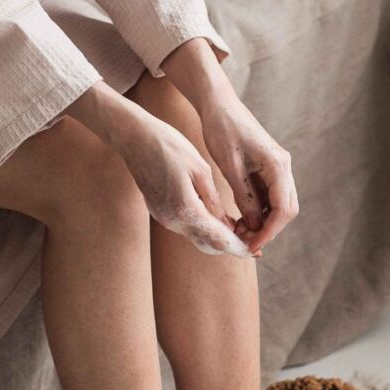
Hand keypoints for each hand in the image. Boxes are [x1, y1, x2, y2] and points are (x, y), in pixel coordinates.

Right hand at [64, 82, 251, 257]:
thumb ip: (213, 200)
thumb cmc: (169, 147)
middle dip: (229, 246)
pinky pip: (185, 225)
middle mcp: (172, 220)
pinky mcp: (159, 212)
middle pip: (207, 244)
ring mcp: (163, 217)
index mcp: (186, 209)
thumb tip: (227, 225)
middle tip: (251, 242)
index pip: (218, 239)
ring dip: (216, 236)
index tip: (255, 250)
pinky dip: (203, 226)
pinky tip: (216, 218)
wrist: (134, 139)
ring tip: (238, 229)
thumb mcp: (199, 169)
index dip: (238, 247)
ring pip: (196, 236)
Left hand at [162, 39, 298, 253]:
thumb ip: (244, 196)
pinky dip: (257, 211)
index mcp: (278, 165)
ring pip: (278, 205)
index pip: (283, 210)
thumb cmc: (222, 130)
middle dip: (267, 230)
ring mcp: (276, 168)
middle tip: (243, 243)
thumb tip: (255, 226)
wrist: (219, 105)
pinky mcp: (267, 169)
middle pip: (286, 210)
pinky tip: (240, 220)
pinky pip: (268, 196)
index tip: (250, 246)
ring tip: (238, 233)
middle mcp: (283, 167)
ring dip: (262, 222)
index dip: (268, 232)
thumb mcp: (230, 166)